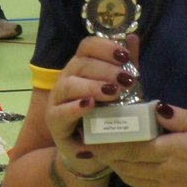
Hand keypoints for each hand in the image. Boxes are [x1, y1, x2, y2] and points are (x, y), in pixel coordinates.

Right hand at [42, 35, 140, 173]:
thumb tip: (132, 38)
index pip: (87, 46)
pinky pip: (60, 112)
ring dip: (93, 86)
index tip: (125, 56)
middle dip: (106, 69)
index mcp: (81, 67)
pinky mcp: (54, 121)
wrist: (91, 149)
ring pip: (69, 85)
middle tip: (127, 79)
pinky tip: (90, 106)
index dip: (105, 47)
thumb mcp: (120, 90)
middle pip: (80, 64)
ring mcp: (58, 99)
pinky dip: (75, 108)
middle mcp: (66, 78)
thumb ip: (125, 65)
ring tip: (114, 92)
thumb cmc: (105, 116)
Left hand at [92, 103, 186, 186]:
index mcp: (176, 151)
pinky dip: (134, 176)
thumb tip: (156, 107)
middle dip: (107, 153)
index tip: (92, 131)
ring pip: (134, 178)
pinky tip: (132, 166)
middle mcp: (169, 173)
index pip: (132, 146)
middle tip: (90, 140)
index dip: (109, 140)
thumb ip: (184, 118)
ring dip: (118, 166)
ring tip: (104, 153)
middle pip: (127, 164)